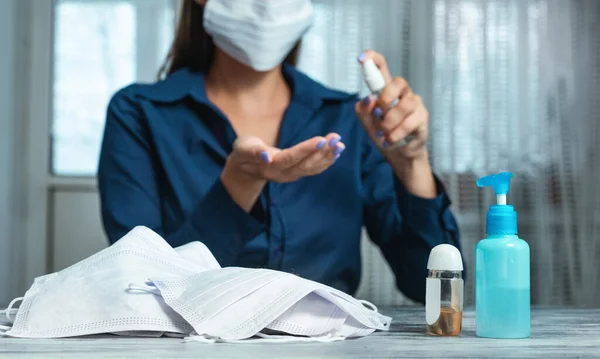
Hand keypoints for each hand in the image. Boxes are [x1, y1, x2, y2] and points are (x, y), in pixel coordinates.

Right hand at [221, 134, 344, 210]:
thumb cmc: (244, 154)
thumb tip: (265, 156)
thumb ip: (253, 152)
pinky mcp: (297, 173)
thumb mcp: (243, 149)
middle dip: (322, 151)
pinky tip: (336, 152)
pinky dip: (326, 161)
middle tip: (336, 138)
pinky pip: (314, 169)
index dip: (307, 149)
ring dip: (327, 156)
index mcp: (271, 167)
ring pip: (312, 168)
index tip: (322, 139)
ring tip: (340, 144)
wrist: (245, 169)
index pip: (292, 157)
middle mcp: (284, 174)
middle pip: (306, 164)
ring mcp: (292, 176)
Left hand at [355, 50, 428, 161]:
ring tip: (383, 134)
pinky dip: (395, 135)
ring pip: (405, 105)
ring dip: (390, 122)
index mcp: (386, 90)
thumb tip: (369, 98)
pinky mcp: (422, 119)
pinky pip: (409, 123)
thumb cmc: (383, 134)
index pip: (382, 67)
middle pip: (399, 82)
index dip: (372, 60)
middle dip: (385, 98)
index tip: (361, 59)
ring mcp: (415, 105)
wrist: (398, 155)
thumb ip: (363, 111)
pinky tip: (389, 141)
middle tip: (378, 114)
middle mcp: (403, 93)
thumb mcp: (367, 123)